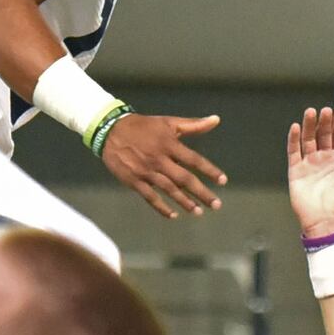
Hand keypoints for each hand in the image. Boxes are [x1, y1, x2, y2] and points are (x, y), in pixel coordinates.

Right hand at [101, 110, 226, 218]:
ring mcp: (146, 172)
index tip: (223, 181)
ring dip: (184, 202)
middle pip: (184, 179)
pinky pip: (150, 197)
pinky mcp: (134, 181)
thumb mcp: (168, 122)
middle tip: (216, 205)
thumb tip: (216, 119)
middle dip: (202, 193)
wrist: (110, 130)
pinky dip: (161, 207)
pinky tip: (173, 215)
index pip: (194, 160)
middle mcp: (160, 160)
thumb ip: (193, 124)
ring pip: (169, 190)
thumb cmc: (144, 126)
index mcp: (169, 144)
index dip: (209, 170)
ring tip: (198, 212)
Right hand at [284, 108, 333, 234]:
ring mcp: (310, 164)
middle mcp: (325, 158)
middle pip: (323, 134)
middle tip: (325, 110)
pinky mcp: (297, 171)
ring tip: (310, 112)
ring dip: (309, 126)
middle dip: (324, 122)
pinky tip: (295, 127)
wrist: (328, 222)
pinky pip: (294, 152)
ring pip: (308, 139)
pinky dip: (293, 139)